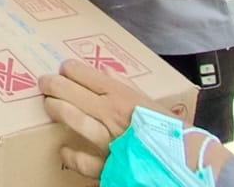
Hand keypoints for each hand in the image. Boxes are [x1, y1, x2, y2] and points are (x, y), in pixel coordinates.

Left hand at [40, 61, 202, 180]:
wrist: (189, 163)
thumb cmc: (171, 131)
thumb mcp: (152, 102)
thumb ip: (128, 86)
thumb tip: (107, 71)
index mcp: (124, 97)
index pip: (88, 75)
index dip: (70, 69)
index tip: (63, 67)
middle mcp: (113, 115)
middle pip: (73, 93)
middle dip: (54, 85)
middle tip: (44, 82)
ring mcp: (110, 141)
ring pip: (75, 120)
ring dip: (58, 110)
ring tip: (48, 104)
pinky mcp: (110, 165)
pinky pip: (84, 160)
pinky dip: (71, 154)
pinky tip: (63, 149)